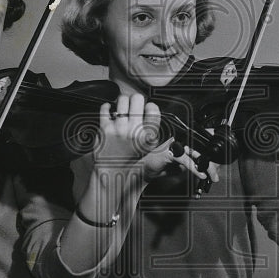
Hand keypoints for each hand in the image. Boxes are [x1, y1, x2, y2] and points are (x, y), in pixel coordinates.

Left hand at [96, 93, 212, 183]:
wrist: (110, 178)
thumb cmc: (131, 172)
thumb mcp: (153, 163)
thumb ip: (165, 152)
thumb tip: (174, 144)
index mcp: (148, 138)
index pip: (153, 109)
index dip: (151, 107)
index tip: (148, 109)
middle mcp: (134, 131)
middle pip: (138, 99)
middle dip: (137, 101)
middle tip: (135, 107)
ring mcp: (118, 129)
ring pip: (122, 100)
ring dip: (123, 102)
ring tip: (123, 109)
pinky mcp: (104, 129)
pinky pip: (106, 108)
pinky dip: (107, 108)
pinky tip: (111, 112)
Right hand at [140, 138, 217, 184]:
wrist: (145, 171)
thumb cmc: (161, 167)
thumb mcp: (180, 166)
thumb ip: (192, 164)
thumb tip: (206, 168)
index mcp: (182, 142)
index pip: (199, 145)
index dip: (209, 154)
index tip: (217, 166)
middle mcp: (178, 141)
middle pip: (200, 149)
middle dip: (210, 163)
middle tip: (215, 174)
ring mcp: (173, 145)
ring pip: (195, 154)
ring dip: (205, 166)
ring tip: (211, 175)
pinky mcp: (168, 153)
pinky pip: (185, 160)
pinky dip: (194, 168)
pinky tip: (201, 174)